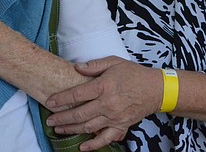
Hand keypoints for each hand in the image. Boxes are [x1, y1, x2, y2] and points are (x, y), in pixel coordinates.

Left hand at [44, 56, 161, 148]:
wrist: (155, 89)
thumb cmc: (133, 74)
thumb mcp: (113, 62)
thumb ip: (94, 65)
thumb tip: (76, 67)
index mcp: (104, 86)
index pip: (77, 94)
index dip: (61, 99)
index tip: (50, 102)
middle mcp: (107, 104)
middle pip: (80, 114)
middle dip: (62, 118)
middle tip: (50, 120)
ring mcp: (114, 117)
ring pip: (89, 127)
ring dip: (72, 130)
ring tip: (59, 130)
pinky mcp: (121, 126)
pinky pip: (105, 139)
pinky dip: (93, 145)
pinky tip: (82, 147)